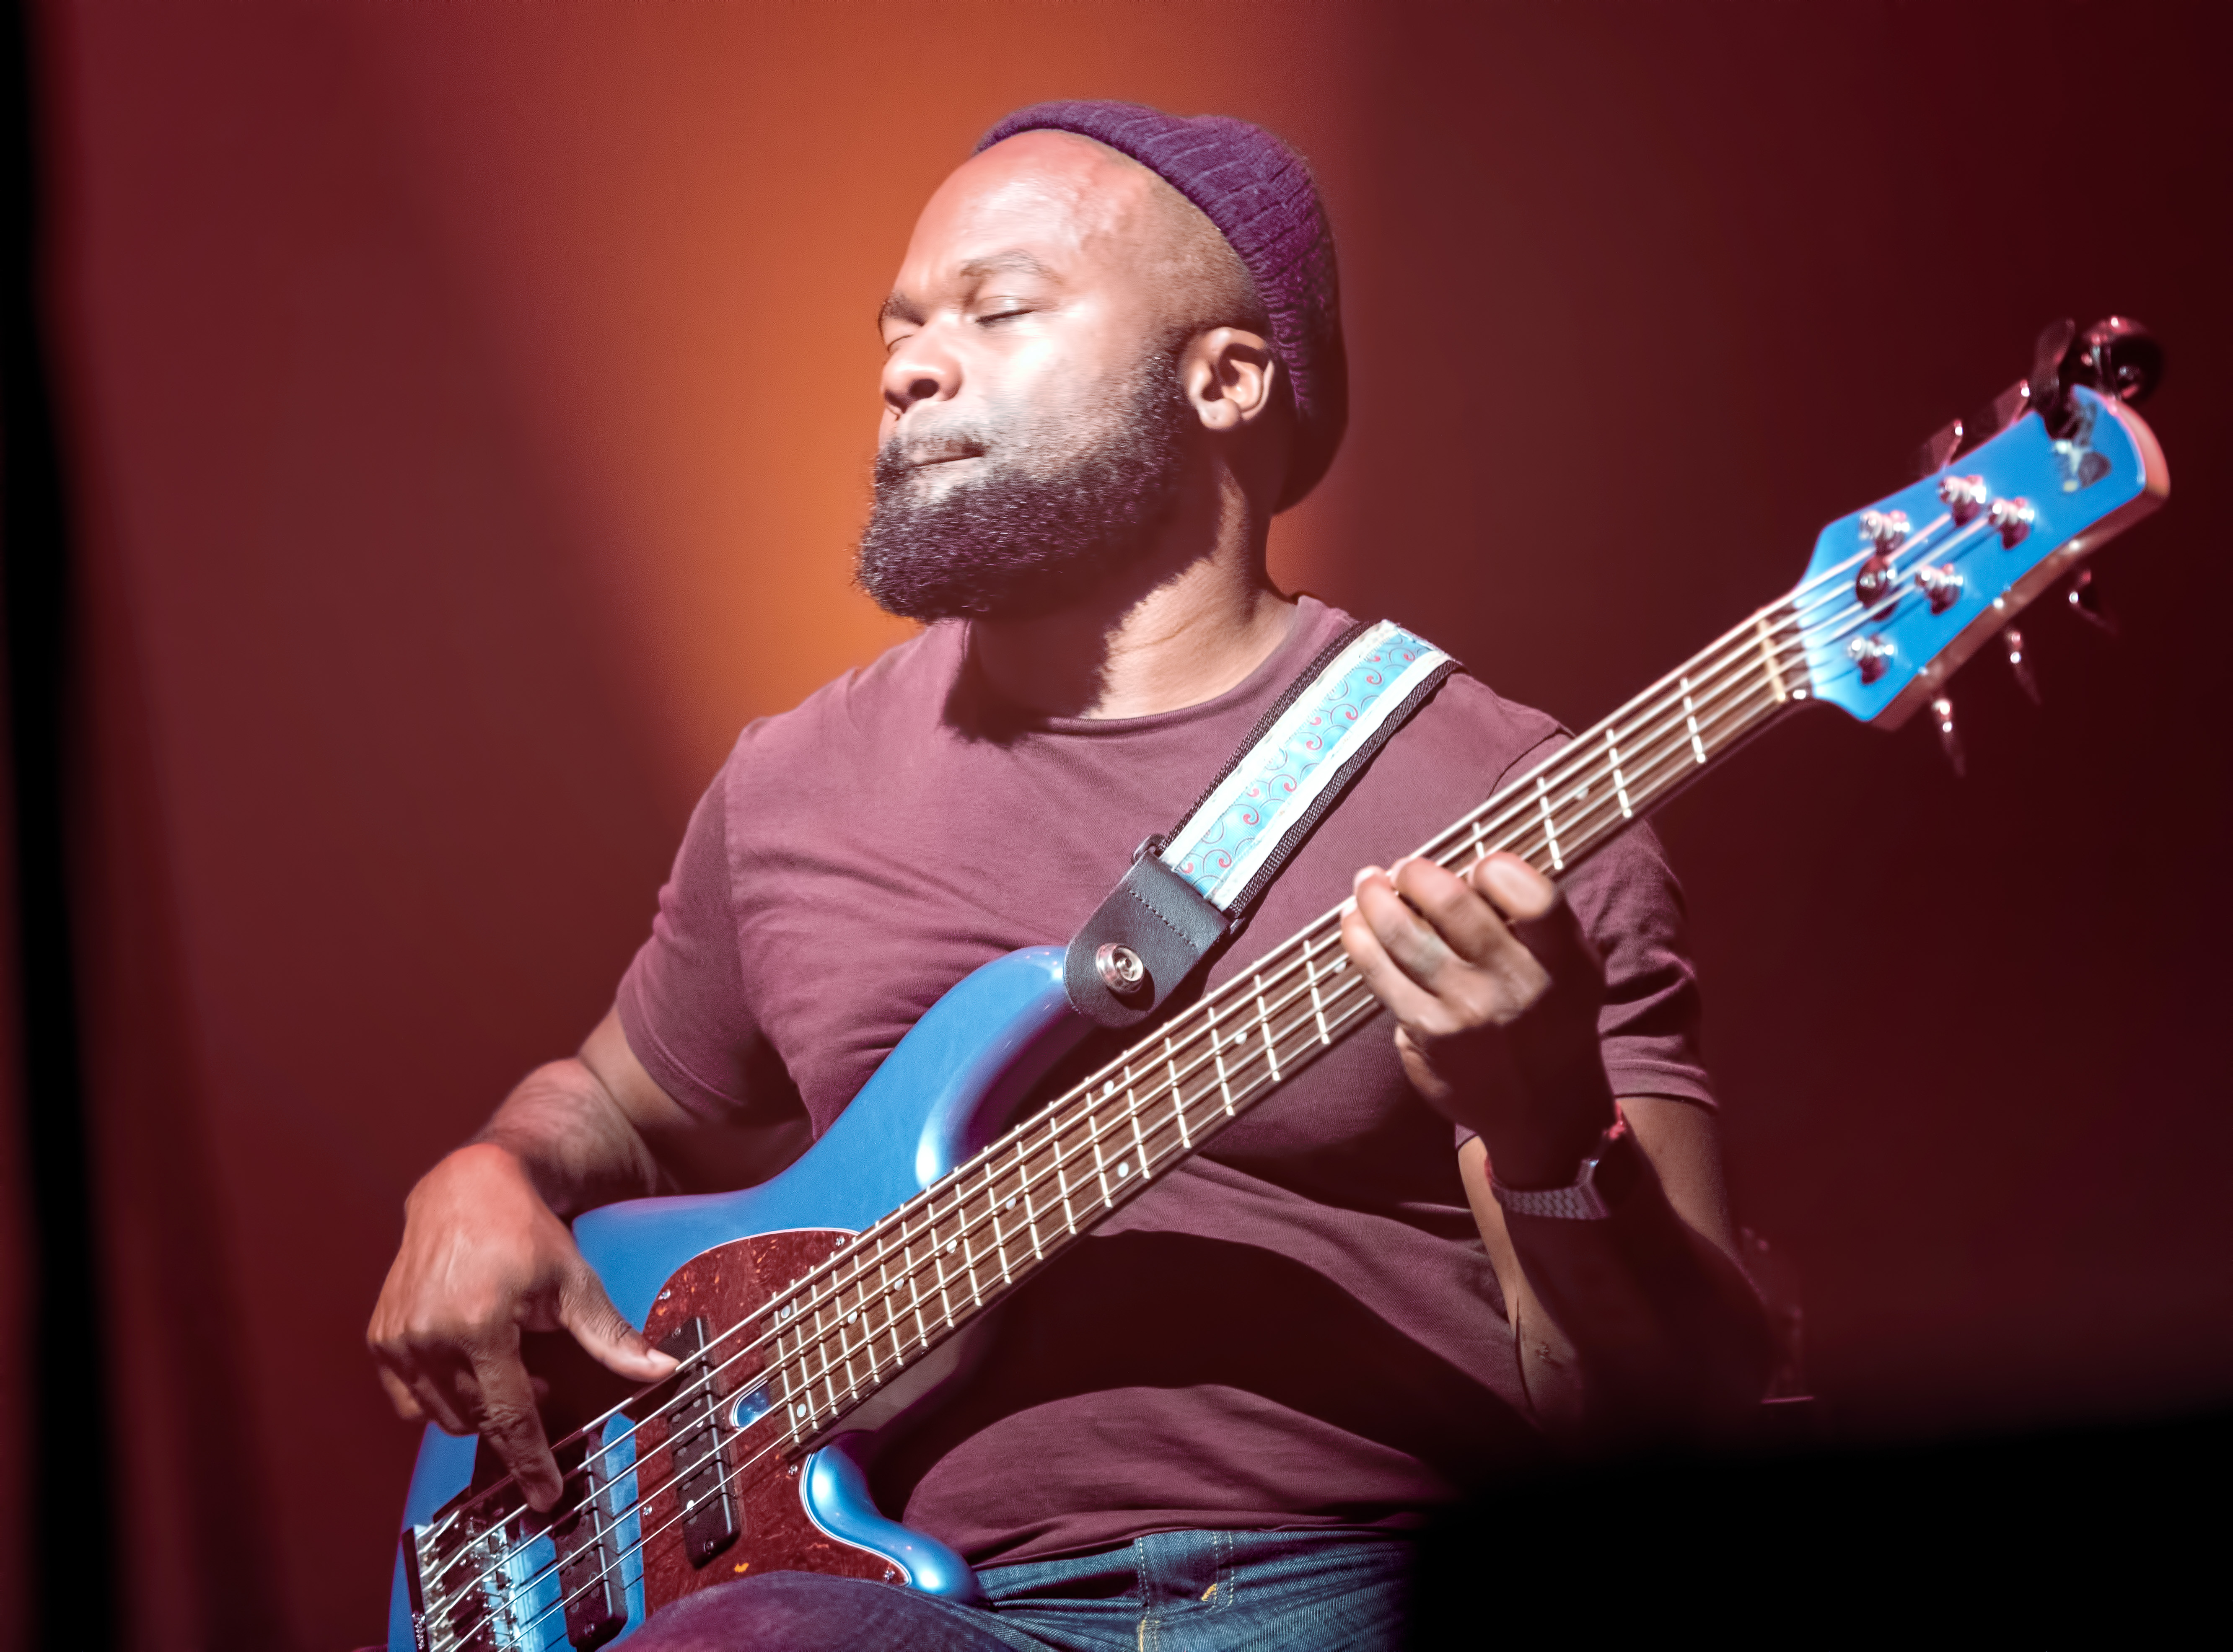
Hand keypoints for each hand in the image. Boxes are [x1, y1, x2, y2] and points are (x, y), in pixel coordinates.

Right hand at [366, 1142, 675, 1509]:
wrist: (466, 1190)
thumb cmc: (525, 1232)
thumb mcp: (574, 1282)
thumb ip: (610, 1336)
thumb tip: (662, 1370)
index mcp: (479, 1327)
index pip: (509, 1416)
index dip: (530, 1461)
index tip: (545, 1496)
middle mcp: (430, 1338)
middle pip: (478, 1419)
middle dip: (511, 1416)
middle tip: (538, 1377)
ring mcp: (399, 1340)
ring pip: (443, 1416)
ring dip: (479, 1405)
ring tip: (506, 1360)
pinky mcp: (380, 1339)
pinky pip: (411, 1401)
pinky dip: (442, 1396)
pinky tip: (468, 1361)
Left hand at [1339, 851, 1611, 1184]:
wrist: (1544, 1108)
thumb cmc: (1553, 1017)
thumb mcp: (1573, 967)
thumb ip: (1534, 921)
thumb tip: (1463, 870)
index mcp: (1564, 960)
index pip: (1532, 896)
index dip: (1496, 869)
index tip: (1478, 867)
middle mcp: (1518, 985)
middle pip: (1452, 905)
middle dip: (1417, 874)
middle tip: (1403, 867)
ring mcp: (1468, 1012)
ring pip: (1404, 935)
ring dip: (1375, 899)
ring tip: (1365, 883)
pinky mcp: (1428, 1035)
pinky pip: (1382, 975)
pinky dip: (1360, 940)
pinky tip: (1351, 923)